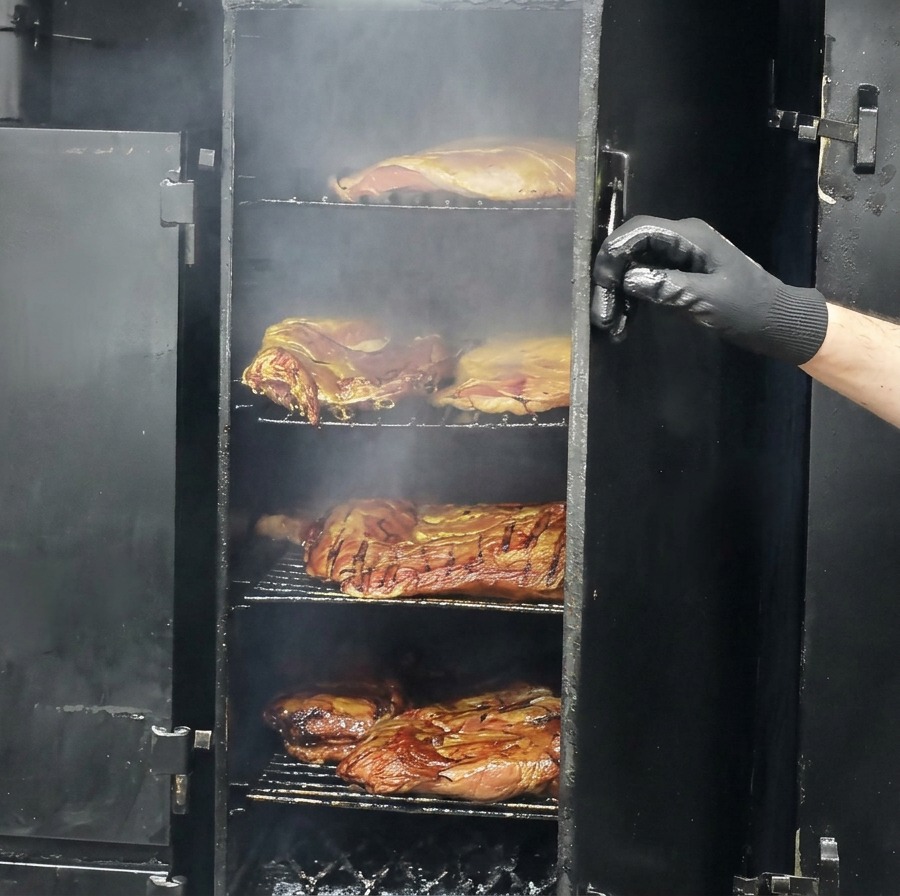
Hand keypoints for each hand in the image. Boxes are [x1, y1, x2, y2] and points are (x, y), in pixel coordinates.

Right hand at [592, 215, 827, 364]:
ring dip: (619, 293)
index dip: (615, 252)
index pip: (640, 230)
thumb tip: (627, 279)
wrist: (775, 322)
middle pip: (633, 248)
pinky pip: (646, 281)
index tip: (602, 283)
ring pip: (635, 266)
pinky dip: (632, 300)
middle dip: (612, 277)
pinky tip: (624, 321)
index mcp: (690, 236)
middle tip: (601, 312)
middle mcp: (681, 240)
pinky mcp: (678, 276)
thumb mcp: (707, 299)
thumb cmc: (748, 308)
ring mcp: (679, 258)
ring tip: (611, 322)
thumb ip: (668, 286)